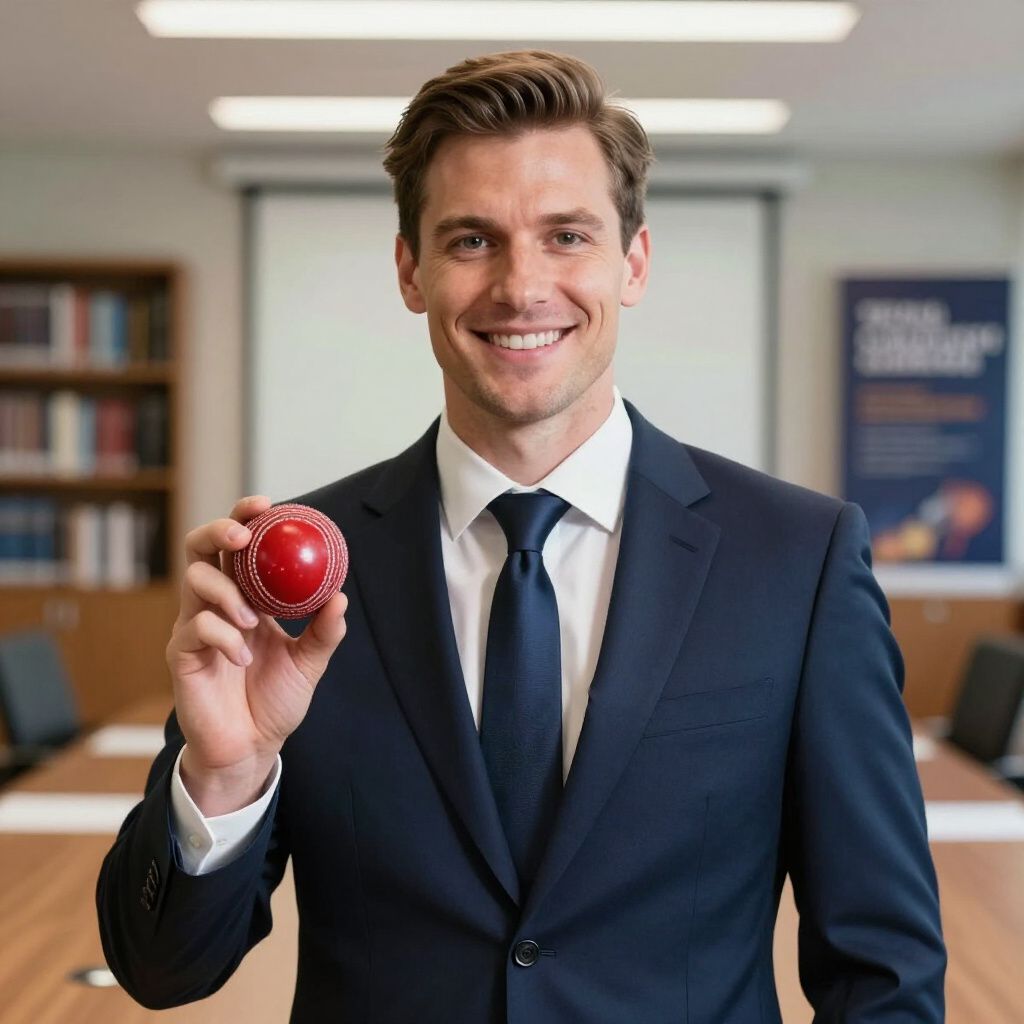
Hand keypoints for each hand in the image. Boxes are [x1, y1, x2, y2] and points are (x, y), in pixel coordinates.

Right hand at [166, 494, 347, 814]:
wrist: (251, 748)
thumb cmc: (275, 702)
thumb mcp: (309, 663)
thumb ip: (325, 632)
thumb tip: (340, 597)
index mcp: (246, 597)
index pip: (237, 546)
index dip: (245, 518)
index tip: (266, 505)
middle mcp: (216, 605)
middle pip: (200, 549)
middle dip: (218, 531)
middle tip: (242, 536)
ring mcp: (194, 627)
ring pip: (194, 581)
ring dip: (226, 591)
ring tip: (251, 619)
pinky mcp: (180, 654)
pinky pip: (196, 628)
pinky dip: (224, 635)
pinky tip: (241, 656)